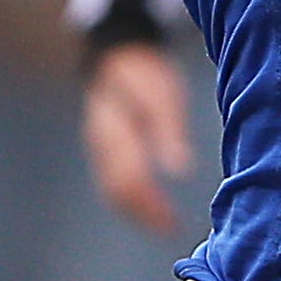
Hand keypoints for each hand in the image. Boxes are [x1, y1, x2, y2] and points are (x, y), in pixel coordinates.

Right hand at [82, 42, 194, 234]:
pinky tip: (152, 203)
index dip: (151, 207)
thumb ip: (169, 130)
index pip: (130, 182)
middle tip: (173, 229)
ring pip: (113, 190)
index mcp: (116, 133)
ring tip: (167, 223)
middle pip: (118, 192)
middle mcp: (102, 146)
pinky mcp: (104, 147)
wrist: (116, 51)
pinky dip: (131, 197)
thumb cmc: (145, 72)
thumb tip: (180, 170)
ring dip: (138, 210)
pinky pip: (113, 180)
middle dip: (145, 214)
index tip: (174, 224)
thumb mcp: (162, 94)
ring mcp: (99, 147)